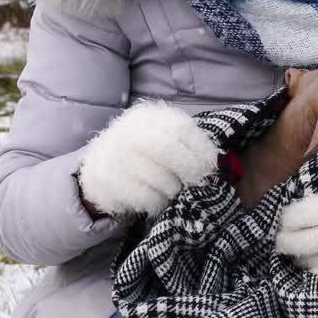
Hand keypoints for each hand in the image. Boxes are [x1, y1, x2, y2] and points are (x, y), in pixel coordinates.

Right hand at [78, 101, 220, 217]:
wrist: (100, 166)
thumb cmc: (144, 154)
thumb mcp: (163, 139)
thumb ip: (186, 145)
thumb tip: (216, 163)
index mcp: (148, 116)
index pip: (182, 128)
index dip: (202, 149)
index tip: (211, 166)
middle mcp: (128, 130)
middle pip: (167, 148)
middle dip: (189, 169)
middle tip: (197, 182)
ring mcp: (113, 154)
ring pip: (156, 176)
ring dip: (173, 188)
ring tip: (176, 191)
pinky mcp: (105, 179)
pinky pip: (142, 195)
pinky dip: (157, 201)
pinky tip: (159, 200)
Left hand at [275, 171, 317, 286]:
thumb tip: (302, 213)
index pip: (297, 216)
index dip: (284, 220)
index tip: (284, 221)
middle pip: (297, 243)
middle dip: (284, 243)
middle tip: (283, 241)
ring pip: (310, 264)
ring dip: (300, 260)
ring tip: (301, 254)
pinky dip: (317, 273)